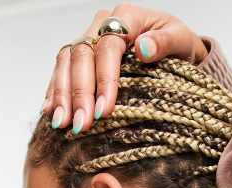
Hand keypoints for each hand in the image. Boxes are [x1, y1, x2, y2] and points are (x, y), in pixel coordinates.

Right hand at [41, 4, 207, 133]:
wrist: (176, 49)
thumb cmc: (180, 45)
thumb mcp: (181, 40)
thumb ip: (164, 43)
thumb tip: (143, 49)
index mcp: (126, 18)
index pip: (108, 47)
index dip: (104, 80)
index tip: (104, 110)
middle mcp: (102, 25)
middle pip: (82, 56)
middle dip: (79, 94)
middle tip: (81, 126)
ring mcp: (89, 39)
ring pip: (66, 62)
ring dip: (62, 95)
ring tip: (62, 124)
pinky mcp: (81, 56)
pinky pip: (61, 71)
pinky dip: (55, 92)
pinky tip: (51, 112)